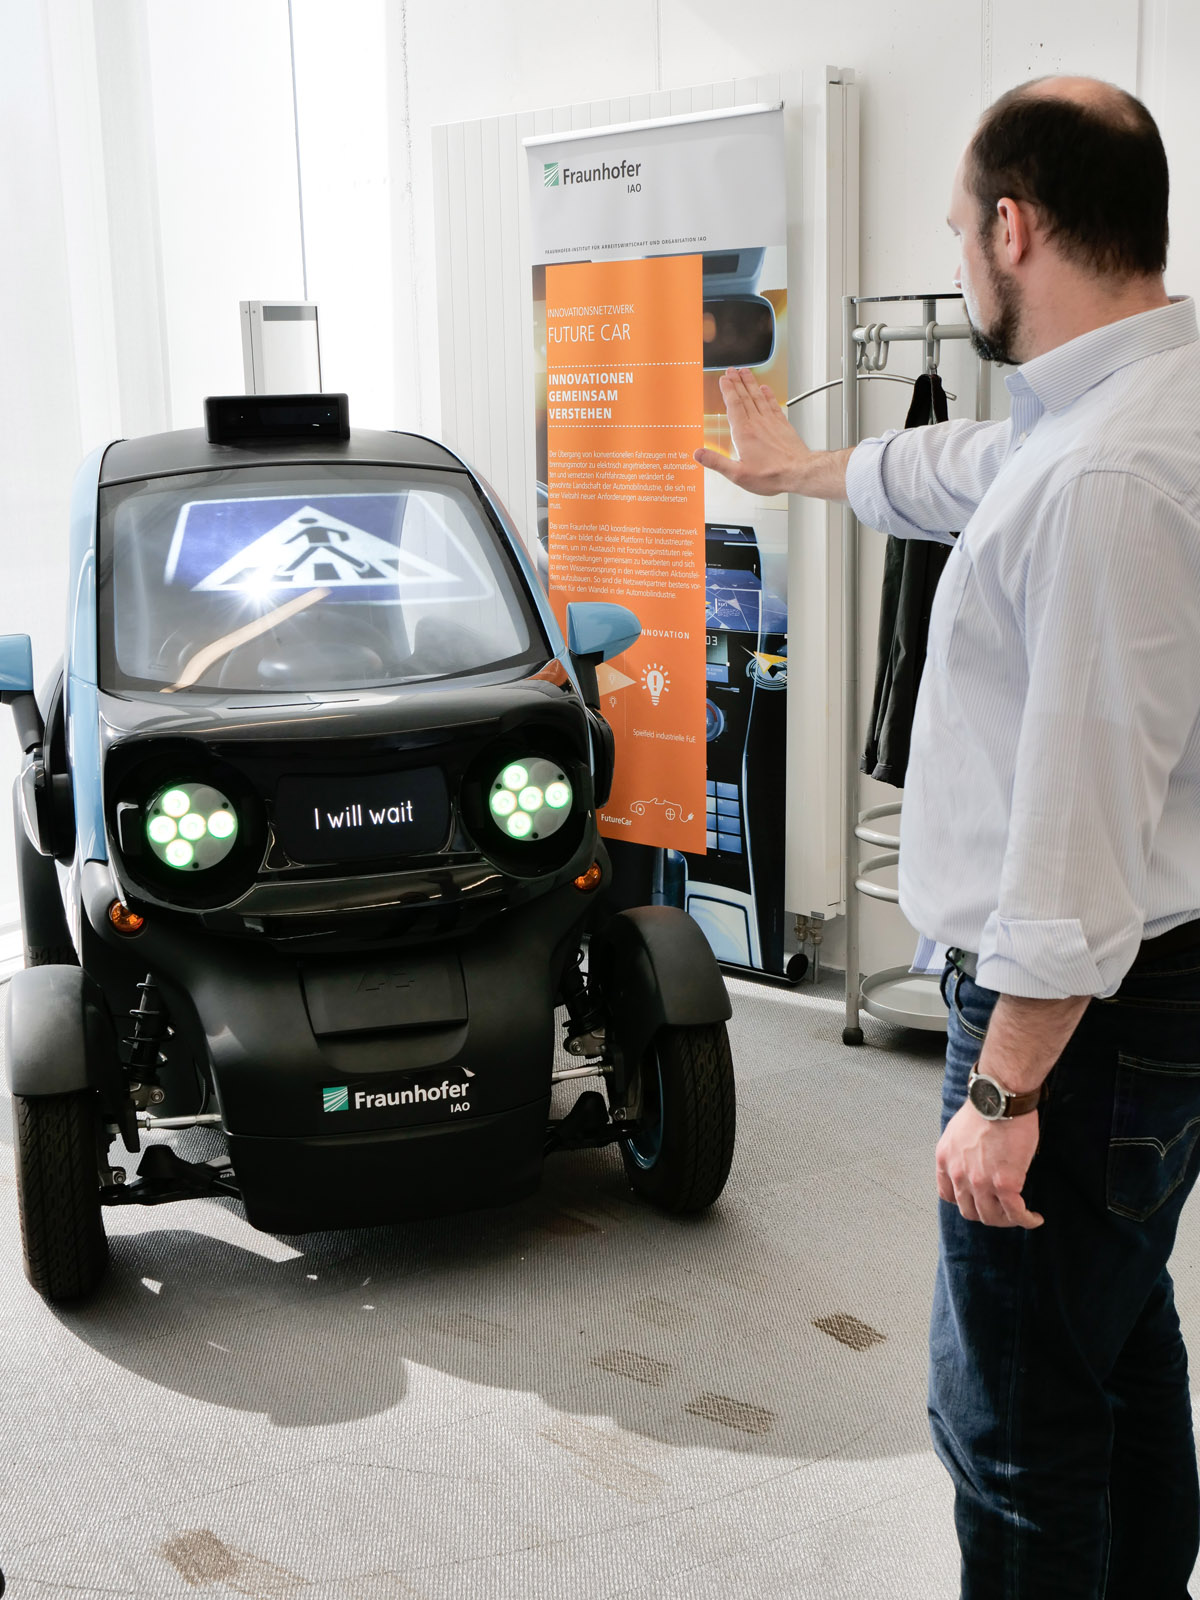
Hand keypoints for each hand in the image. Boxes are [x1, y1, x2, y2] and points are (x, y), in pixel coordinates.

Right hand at [695, 368, 813, 494]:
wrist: (798, 472)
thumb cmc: (772, 475)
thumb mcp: (738, 474)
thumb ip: (717, 462)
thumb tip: (699, 454)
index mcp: (744, 432)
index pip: (733, 404)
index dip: (727, 390)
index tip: (723, 379)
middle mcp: (758, 423)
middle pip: (745, 396)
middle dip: (737, 381)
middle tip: (732, 370)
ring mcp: (771, 422)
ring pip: (758, 397)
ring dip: (750, 383)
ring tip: (745, 372)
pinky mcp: (782, 425)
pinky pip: (773, 404)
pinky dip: (767, 394)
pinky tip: (765, 388)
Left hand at [935, 1102, 1044, 1228]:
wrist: (1001, 1099)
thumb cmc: (986, 1107)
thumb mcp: (959, 1131)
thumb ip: (962, 1152)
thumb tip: (976, 1163)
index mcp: (945, 1160)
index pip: (948, 1195)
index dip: (965, 1202)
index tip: (978, 1201)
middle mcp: (958, 1174)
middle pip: (970, 1211)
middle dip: (987, 1214)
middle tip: (1002, 1210)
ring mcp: (980, 1182)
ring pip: (991, 1217)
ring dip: (1007, 1220)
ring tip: (1020, 1214)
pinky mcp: (1004, 1184)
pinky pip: (1015, 1213)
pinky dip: (1026, 1220)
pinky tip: (1035, 1218)